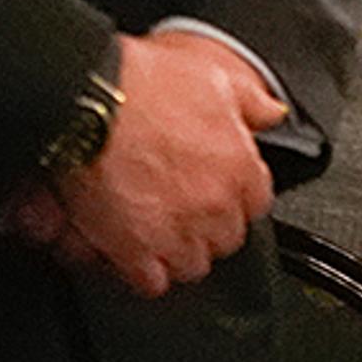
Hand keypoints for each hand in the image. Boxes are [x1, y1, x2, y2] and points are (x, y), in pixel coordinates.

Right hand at [53, 28, 284, 297]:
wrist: (89, 101)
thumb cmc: (144, 85)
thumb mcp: (214, 79)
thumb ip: (251, 102)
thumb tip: (272, 112)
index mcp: (239, 167)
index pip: (257, 202)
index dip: (234, 197)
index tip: (216, 191)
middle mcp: (215, 205)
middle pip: (226, 238)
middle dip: (207, 228)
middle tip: (181, 212)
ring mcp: (176, 232)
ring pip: (193, 264)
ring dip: (177, 253)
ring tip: (156, 234)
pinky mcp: (135, 251)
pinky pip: (151, 282)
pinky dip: (142, 272)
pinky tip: (132, 254)